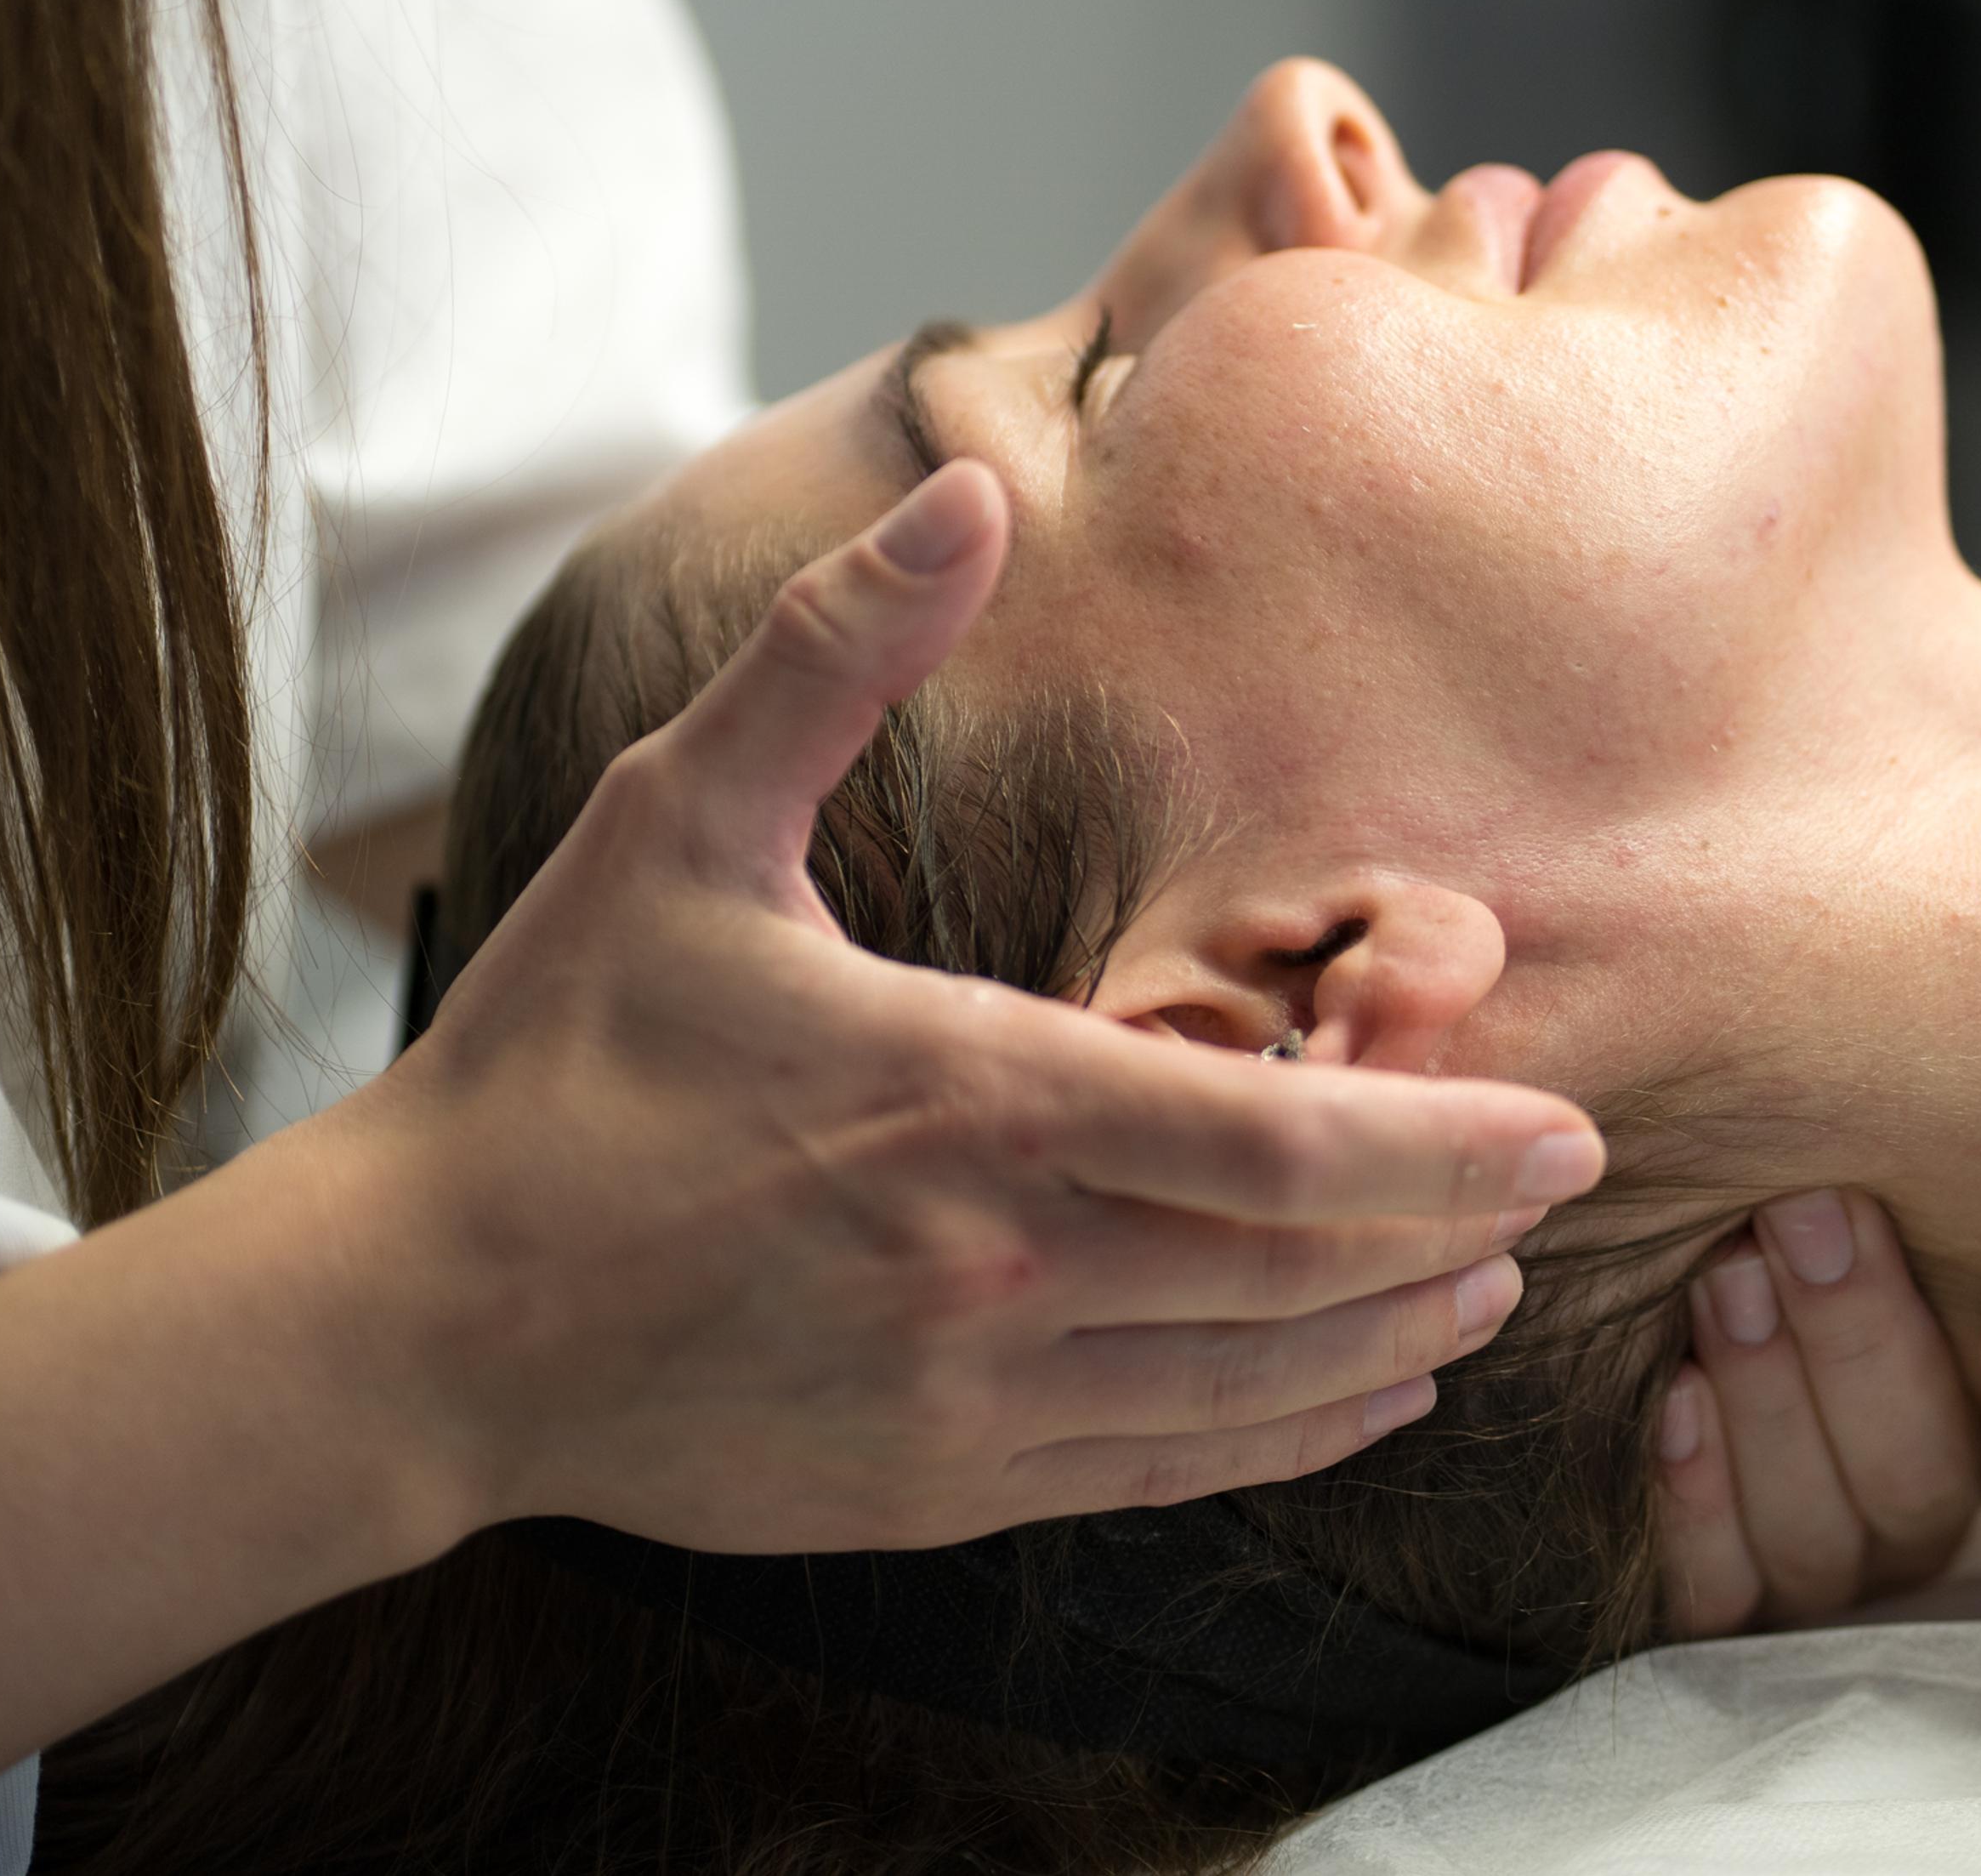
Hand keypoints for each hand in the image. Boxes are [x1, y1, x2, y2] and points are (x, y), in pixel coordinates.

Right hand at [342, 461, 1603, 1555]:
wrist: (419, 1314)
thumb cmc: (555, 1053)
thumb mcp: (675, 818)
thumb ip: (835, 652)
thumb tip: (973, 492)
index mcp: (955, 1099)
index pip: (1264, 1146)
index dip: (1436, 1145)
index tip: (1561, 1128)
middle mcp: (989, 1272)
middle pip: (1292, 1276)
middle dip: (1448, 1235)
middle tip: (1555, 1189)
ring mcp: (966, 1403)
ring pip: (1247, 1391)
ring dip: (1391, 1339)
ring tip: (1484, 1291)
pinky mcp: (931, 1488)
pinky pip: (1160, 1473)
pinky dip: (1285, 1436)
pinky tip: (1355, 1398)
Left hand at [1656, 1188, 1980, 1633]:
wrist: (1634, 1269)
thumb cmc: (1799, 1204)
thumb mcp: (1905, 1208)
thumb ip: (1933, 1205)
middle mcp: (1917, 1514)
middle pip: (1925, 1488)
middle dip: (1865, 1345)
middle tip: (1808, 1212)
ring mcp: (1818, 1563)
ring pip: (1820, 1539)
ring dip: (1770, 1397)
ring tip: (1726, 1274)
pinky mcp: (1715, 1589)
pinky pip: (1716, 1590)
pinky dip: (1696, 1495)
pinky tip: (1675, 1397)